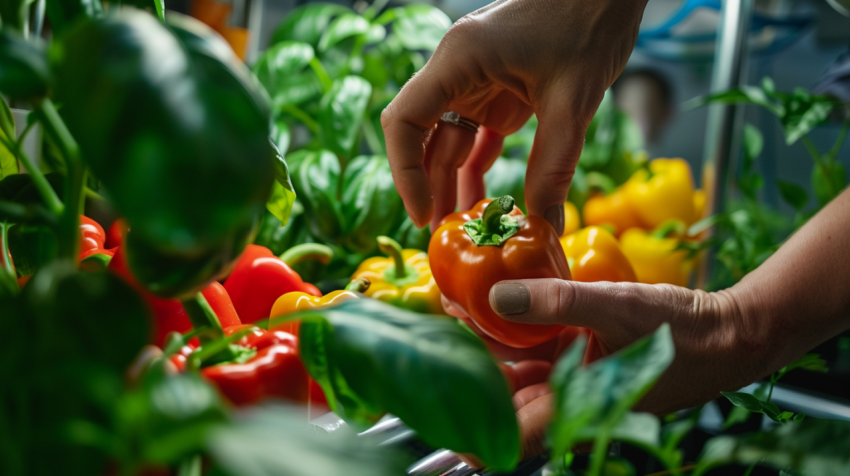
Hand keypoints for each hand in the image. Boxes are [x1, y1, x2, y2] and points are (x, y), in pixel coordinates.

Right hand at [381, 0, 648, 231]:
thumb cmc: (589, 22)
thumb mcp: (573, 100)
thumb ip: (554, 165)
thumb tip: (545, 226)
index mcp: (458, 59)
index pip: (404, 121)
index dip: (405, 173)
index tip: (424, 214)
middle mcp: (456, 71)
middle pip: (421, 137)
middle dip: (428, 186)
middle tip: (443, 235)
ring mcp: (473, 81)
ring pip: (446, 142)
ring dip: (452, 182)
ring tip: (462, 229)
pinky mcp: (495, 91)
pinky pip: (473, 136)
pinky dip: (476, 168)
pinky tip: (482, 202)